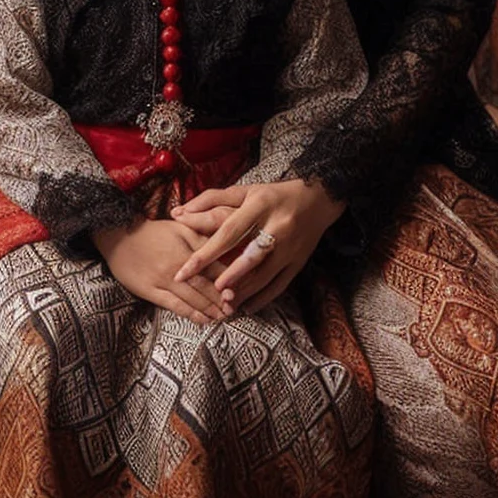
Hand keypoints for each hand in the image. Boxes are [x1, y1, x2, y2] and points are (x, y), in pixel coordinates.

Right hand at [91, 218, 229, 323]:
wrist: (119, 237)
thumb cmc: (153, 231)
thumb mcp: (180, 227)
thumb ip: (201, 236)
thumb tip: (225, 245)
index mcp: (186, 247)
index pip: (213, 266)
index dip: (229, 280)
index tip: (242, 290)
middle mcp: (176, 265)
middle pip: (205, 286)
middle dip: (222, 300)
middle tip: (236, 310)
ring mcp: (163, 279)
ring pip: (192, 298)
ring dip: (210, 310)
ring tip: (224, 318)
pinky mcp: (150, 291)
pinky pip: (174, 305)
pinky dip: (190, 314)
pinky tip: (203, 321)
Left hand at [171, 179, 344, 313]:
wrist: (320, 199)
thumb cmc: (274, 194)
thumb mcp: (245, 190)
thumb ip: (211, 200)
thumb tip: (178, 212)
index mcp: (260, 206)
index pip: (228, 231)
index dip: (206, 253)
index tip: (185, 270)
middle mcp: (277, 227)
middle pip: (249, 256)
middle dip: (228, 276)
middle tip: (208, 291)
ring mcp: (291, 247)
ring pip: (265, 275)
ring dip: (243, 291)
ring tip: (223, 303)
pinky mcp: (299, 262)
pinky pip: (280, 285)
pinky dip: (263, 298)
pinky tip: (246, 307)